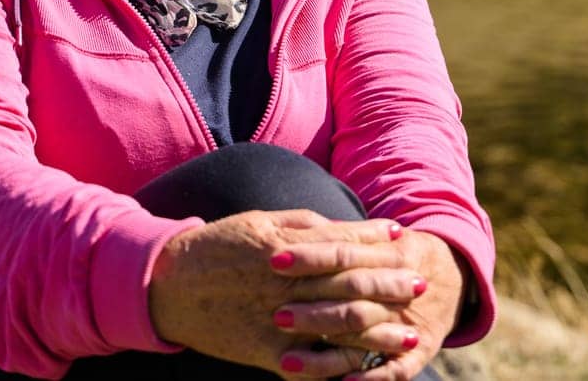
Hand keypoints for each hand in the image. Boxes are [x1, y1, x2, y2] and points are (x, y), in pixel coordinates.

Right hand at [147, 210, 414, 376]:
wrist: (166, 285)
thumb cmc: (215, 247)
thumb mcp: (256, 222)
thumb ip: (301, 225)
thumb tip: (343, 225)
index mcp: (283, 245)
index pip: (341, 242)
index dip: (374, 240)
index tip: (403, 236)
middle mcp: (284, 281)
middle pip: (348, 283)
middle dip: (389, 284)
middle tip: (420, 285)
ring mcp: (276, 318)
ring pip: (338, 327)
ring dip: (378, 333)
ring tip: (409, 336)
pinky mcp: (265, 351)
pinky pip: (311, 364)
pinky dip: (340, 368)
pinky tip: (366, 369)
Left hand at [271, 228, 464, 379]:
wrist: (450, 274)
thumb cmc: (395, 253)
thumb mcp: (378, 236)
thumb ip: (342, 232)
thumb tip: (298, 227)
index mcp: (386, 255)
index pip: (344, 254)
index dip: (310, 256)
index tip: (274, 260)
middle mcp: (397, 292)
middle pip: (353, 300)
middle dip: (313, 311)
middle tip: (277, 315)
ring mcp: (408, 324)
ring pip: (367, 340)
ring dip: (327, 355)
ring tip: (288, 360)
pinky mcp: (418, 352)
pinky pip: (396, 371)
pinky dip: (370, 379)